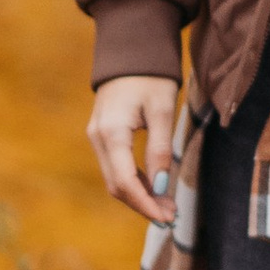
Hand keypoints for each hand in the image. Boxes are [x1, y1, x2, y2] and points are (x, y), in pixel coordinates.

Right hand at [88, 75, 178, 228]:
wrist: (131, 51)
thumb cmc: (151, 76)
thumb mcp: (162, 109)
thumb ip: (160, 148)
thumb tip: (162, 186)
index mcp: (111, 132)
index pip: (125, 181)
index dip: (145, 204)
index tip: (166, 218)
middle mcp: (97, 138)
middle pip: (117, 185)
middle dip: (143, 204)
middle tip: (171, 217)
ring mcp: (97, 137)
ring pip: (115, 179)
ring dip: (140, 196)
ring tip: (167, 207)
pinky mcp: (103, 136)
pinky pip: (116, 167)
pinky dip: (135, 181)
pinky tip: (155, 189)